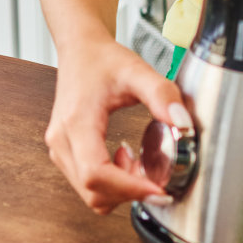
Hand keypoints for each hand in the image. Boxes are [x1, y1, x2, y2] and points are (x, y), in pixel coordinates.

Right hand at [46, 36, 190, 214]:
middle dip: (129, 192)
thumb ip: (162, 95)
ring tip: (140, 166)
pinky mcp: (64, 153)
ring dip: (119, 190)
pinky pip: (86, 184)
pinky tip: (125, 161)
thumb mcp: (137, 71)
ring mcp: (59, 149)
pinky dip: (110, 184)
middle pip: (93, 191)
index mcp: (77, 122)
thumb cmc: (102, 60)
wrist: (80, 50)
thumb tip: (183, 124)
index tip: (158, 190)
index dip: (129, 188)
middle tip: (157, 177)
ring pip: (88, 193)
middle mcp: (62, 141)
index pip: (96, 174)